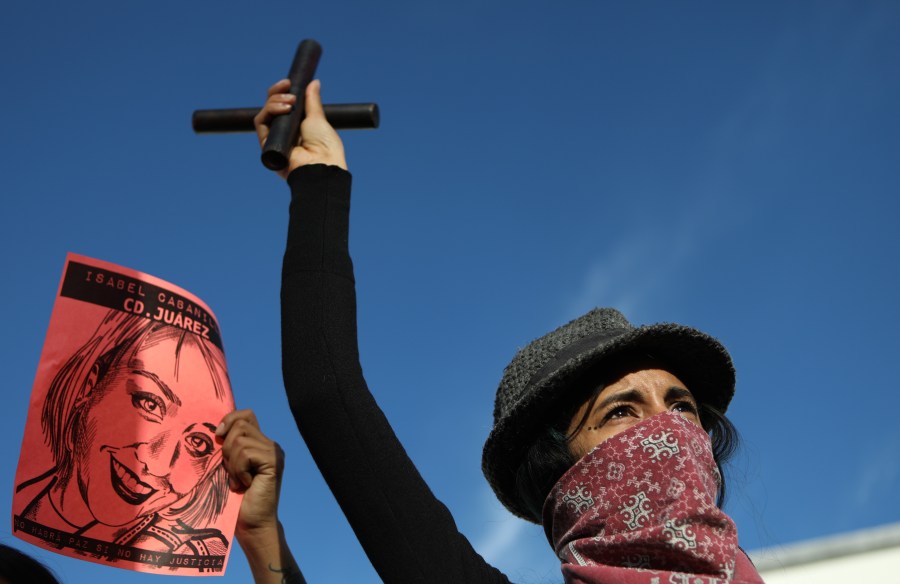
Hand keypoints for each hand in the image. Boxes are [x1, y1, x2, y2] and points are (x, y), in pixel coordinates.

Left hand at [216, 409, 283, 535]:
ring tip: (238, 481)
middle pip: (240, 424)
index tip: (217, 436)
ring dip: (232, 464)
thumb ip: (228, 447)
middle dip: (226, 447)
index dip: (229, 420)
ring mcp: (274, 452)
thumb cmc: (236, 500)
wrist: (251, 525)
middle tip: (230, 471)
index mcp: (260, 444)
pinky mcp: (273, 461)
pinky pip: (246, 453)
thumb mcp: (229, 467)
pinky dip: (238, 470)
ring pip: (240, 440)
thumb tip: (214, 428)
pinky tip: (244, 484)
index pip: (246, 415)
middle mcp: (271, 445)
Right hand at [254, 78, 347, 177]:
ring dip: (274, 102)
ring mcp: (275, 139)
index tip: (288, 83)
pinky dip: (268, 111)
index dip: (282, 92)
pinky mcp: (267, 145)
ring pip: (265, 113)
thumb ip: (312, 100)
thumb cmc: (325, 145)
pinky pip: (260, 123)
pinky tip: (283, 110)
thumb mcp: (317, 118)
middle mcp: (284, 133)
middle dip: (277, 94)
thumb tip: (314, 82)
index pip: (282, 105)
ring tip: (290, 103)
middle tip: (289, 90)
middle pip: (271, 108)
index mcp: (297, 127)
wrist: (322, 164)